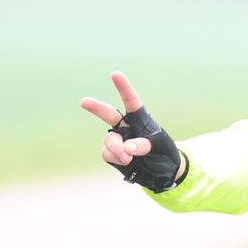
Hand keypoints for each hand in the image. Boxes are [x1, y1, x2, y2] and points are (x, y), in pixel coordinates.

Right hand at [80, 72, 185, 189]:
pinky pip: (107, 153)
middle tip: (84, 102)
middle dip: (96, 108)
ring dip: (116, 149)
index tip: (115, 74)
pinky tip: (126, 162)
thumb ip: (143, 145)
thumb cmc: (164, 153)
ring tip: (128, 157)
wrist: (159, 173)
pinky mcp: (112, 154)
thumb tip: (126, 148)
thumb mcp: (160, 147)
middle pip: (108, 114)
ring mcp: (117, 139)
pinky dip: (115, 158)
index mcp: (140, 118)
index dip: (123, 87)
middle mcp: (126, 125)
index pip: (131, 100)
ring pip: (109, 140)